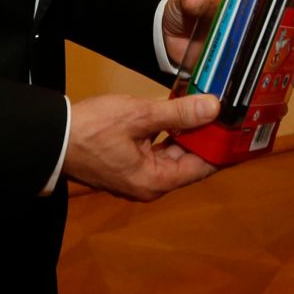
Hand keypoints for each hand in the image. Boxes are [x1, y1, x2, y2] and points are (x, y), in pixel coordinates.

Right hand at [62, 92, 219, 201]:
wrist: (51, 138)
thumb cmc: (92, 129)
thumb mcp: (139, 117)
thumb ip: (178, 114)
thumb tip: (213, 108)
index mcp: (155, 181)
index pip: (202, 167)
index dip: (223, 148)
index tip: (241, 130)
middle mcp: (150, 185)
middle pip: (190, 162)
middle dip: (207, 138)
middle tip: (228, 113)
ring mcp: (138, 177)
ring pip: (174, 155)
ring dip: (190, 135)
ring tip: (210, 110)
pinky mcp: (128, 165)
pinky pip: (159, 152)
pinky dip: (171, 135)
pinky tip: (180, 115)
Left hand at [162, 0, 293, 89]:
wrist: (164, 38)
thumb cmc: (182, 14)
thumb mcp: (186, 2)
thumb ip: (191, 0)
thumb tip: (199, 0)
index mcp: (250, 13)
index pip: (286, 13)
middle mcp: (255, 36)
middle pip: (291, 43)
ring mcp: (247, 60)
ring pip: (281, 68)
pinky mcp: (235, 80)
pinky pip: (259, 90)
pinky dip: (273, 98)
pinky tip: (280, 105)